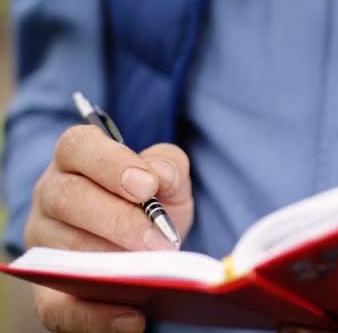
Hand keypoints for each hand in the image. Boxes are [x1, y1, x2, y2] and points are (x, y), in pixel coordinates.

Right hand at [24, 124, 193, 332]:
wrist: (147, 243)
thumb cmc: (154, 202)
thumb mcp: (168, 178)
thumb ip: (168, 166)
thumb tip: (159, 176)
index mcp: (78, 159)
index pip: (78, 147)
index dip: (111, 164)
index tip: (148, 186)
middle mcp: (51, 195)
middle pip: (67, 198)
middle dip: (119, 220)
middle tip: (161, 240)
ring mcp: (44, 243)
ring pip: (62, 251)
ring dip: (110, 264)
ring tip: (153, 272)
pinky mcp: (47, 289)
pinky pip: (58, 307)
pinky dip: (95, 316)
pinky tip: (132, 318)